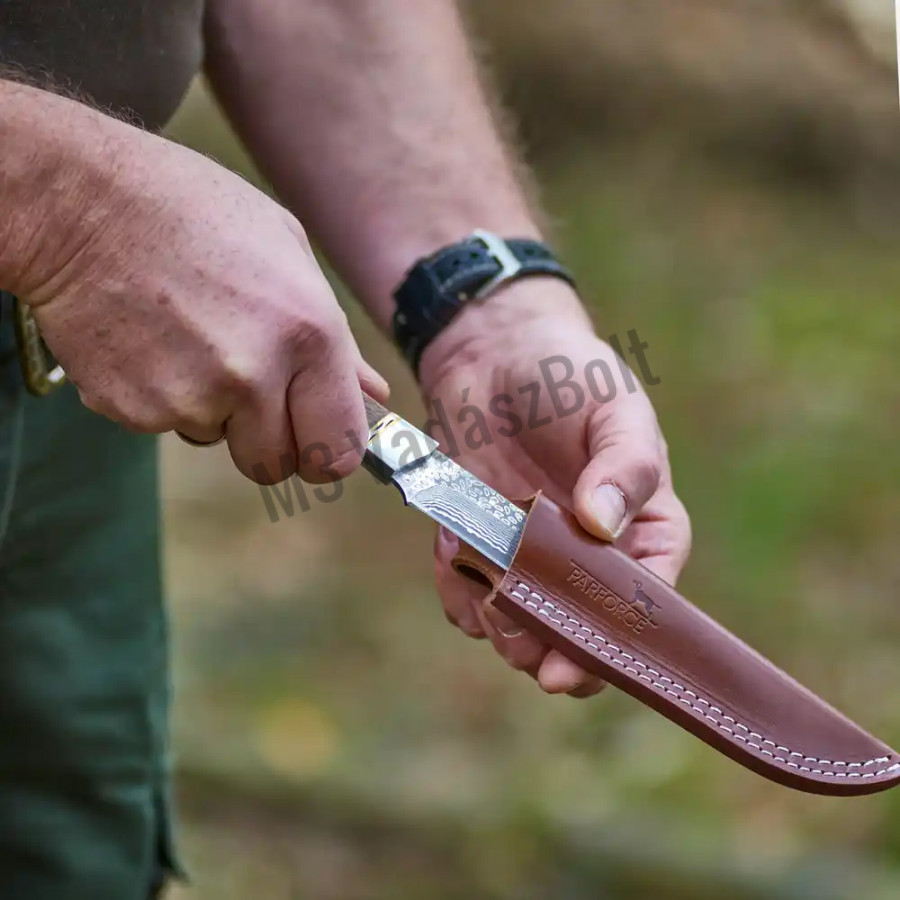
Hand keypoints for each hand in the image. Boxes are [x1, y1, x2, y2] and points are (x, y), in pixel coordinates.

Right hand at [18, 123, 386, 482]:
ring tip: (190, 337)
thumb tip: (372, 395)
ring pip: (216, 441)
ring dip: (212, 410)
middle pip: (273, 465)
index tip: (317, 440)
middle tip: (248, 389)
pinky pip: (165, 425)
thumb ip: (338, 341)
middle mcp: (252, 376)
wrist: (81, 200)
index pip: (338, 451)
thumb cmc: (194, 212)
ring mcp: (187, 397)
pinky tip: (154, 340)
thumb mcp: (289, 253)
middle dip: (267, 439)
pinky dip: (163, 396)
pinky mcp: (131, 408)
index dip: (329, 452)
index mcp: (308, 335)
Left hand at [420, 280, 690, 697]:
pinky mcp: (480, 550)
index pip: (648, 601)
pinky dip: (457, 591)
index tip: (583, 666)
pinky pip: (467, 598)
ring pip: (522, 631)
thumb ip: (622, 464)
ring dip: (503, 629)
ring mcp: (530, 559)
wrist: (492, 353)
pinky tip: (454, 554)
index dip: (621, 643)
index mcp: (642, 529)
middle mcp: (589, 557)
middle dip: (557, 655)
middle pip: (582, 636)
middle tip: (532, 655)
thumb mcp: (614, 408)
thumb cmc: (570, 374)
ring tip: (488, 594)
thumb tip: (603, 526)